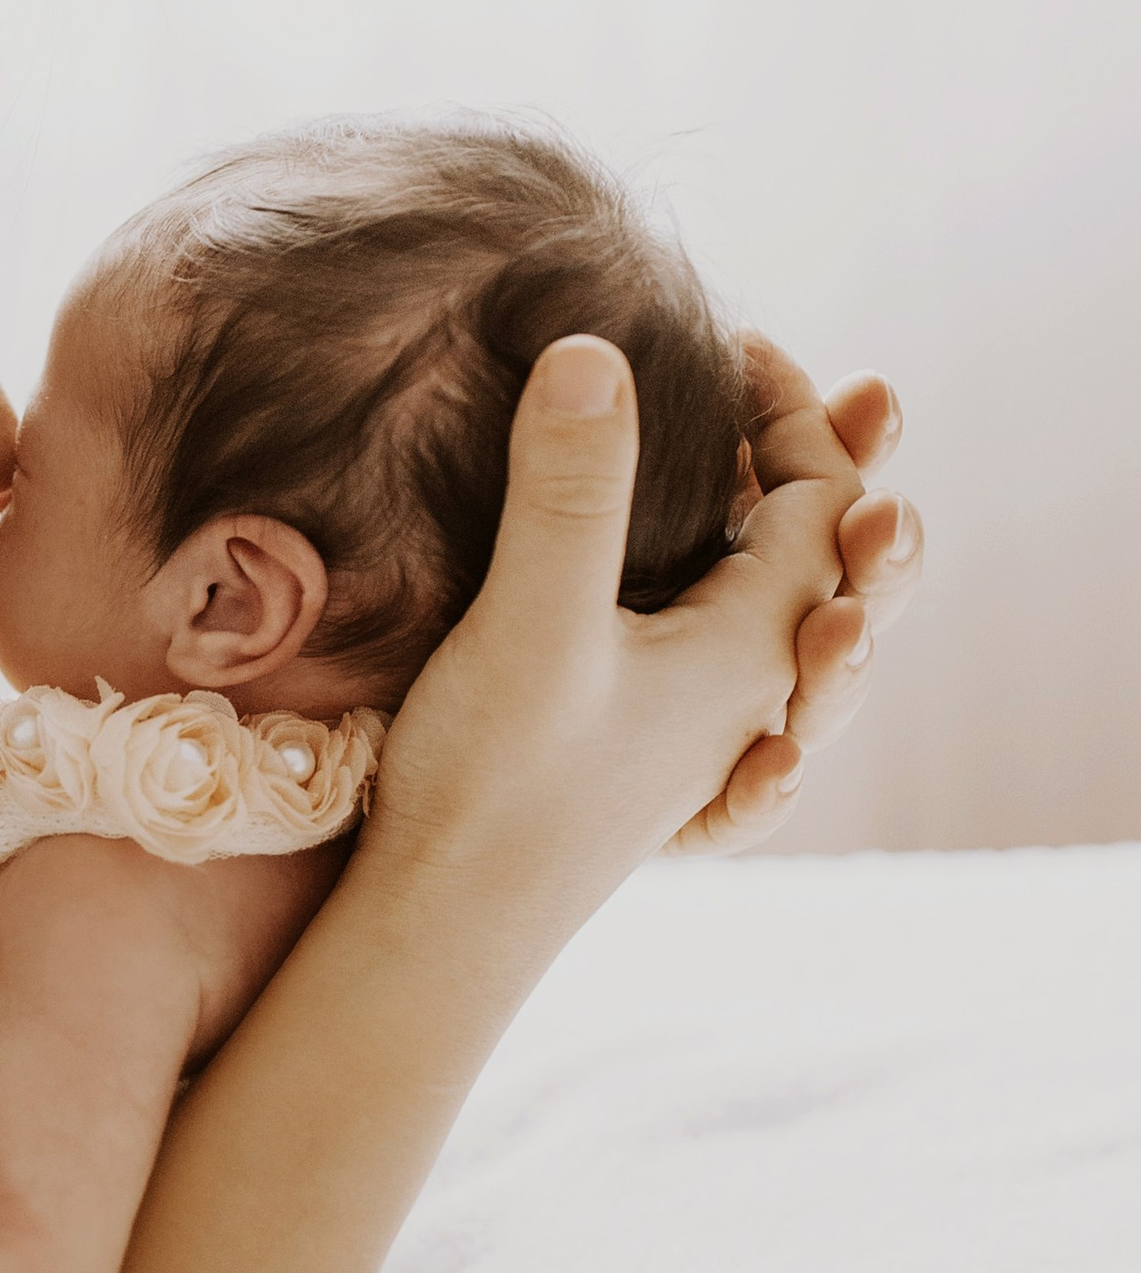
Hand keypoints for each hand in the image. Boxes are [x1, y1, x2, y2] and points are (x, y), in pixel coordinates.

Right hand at [368, 336, 923, 932]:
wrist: (445, 930)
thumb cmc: (497, 786)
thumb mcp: (532, 616)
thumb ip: (568, 484)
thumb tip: (594, 348)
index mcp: (753, 651)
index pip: (822, 502)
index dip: (791, 409)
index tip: (722, 341)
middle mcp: (751, 695)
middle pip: (828, 560)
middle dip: (821, 463)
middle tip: (775, 391)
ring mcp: (702, 736)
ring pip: (786, 618)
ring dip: (797, 538)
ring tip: (783, 483)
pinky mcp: (643, 759)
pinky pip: (736, 671)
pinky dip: (748, 613)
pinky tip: (722, 613)